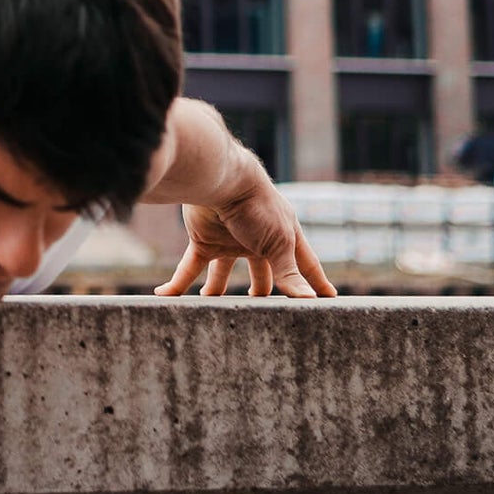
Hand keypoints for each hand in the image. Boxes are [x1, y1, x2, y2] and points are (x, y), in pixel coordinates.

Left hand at [154, 172, 337, 299]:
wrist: (221, 180)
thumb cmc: (259, 206)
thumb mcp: (279, 243)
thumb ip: (290, 273)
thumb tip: (309, 300)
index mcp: (283, 237)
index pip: (305, 264)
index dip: (315, 281)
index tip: (328, 298)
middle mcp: (256, 239)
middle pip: (263, 272)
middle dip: (263, 290)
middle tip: (264, 313)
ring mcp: (229, 240)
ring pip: (223, 272)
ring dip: (217, 290)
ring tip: (213, 306)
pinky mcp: (203, 239)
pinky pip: (190, 266)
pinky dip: (178, 283)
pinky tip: (165, 295)